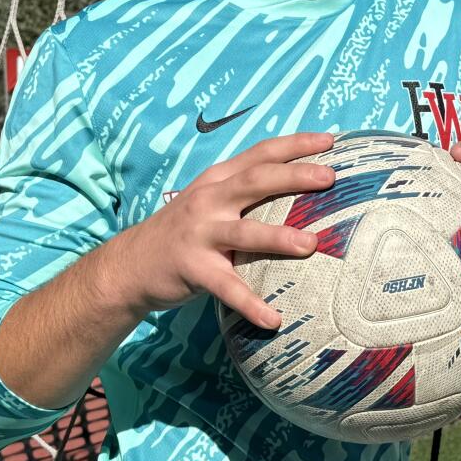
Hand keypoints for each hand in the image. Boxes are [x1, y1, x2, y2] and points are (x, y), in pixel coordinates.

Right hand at [117, 131, 336, 329]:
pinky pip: (227, 288)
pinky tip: (273, 318)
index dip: (294, 144)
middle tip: (329, 178)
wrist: (130, 264)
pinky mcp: (193, 269)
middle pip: (255, 181)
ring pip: (243, 233)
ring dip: (278, 237)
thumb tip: (300, 188)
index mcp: (217, 180)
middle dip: (293, 176)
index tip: (330, 141)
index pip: (259, 154)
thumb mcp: (209, 200)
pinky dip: (250, 304)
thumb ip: (244, 192)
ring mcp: (199, 234)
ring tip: (311, 244)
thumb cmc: (184, 231)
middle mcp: (209, 200)